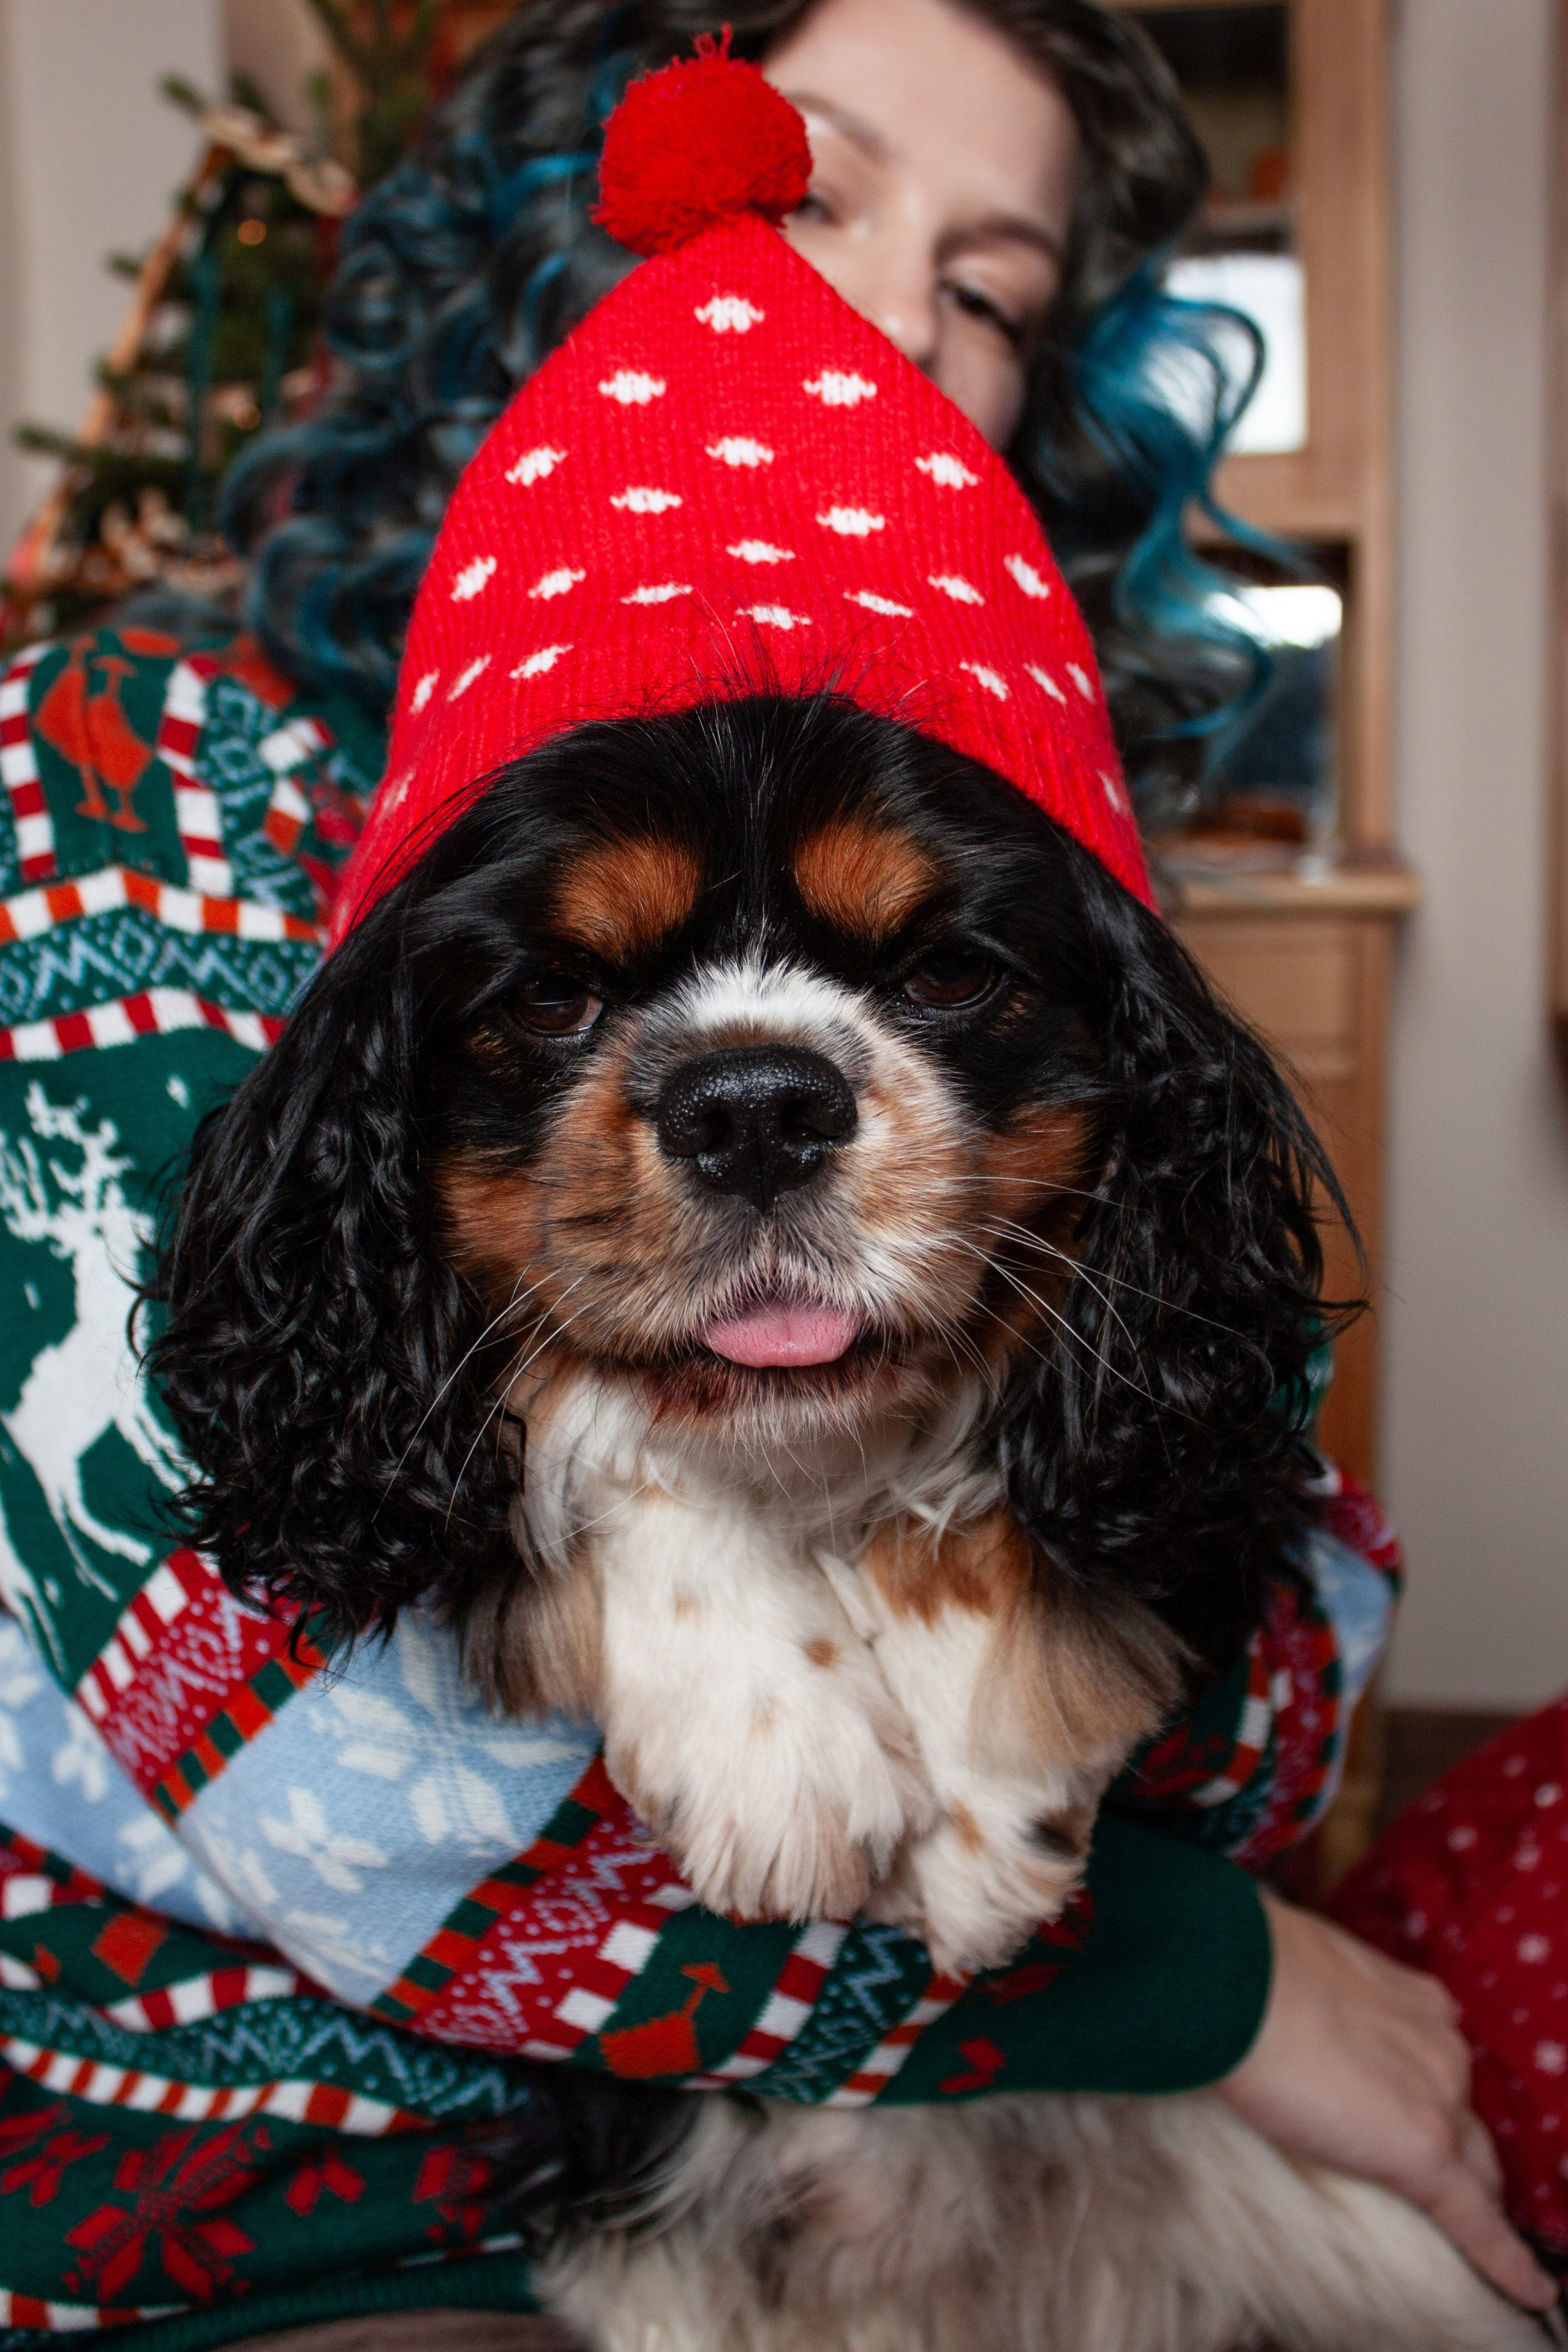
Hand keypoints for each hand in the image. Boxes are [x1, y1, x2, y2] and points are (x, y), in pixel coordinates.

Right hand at [1220, 1891, 1558, 2311]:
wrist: (1240, 1984)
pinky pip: (1477, 2219)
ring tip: (1467, 2226)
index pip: (1442, 2064)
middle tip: (1432, 2172)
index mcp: (1418, 2002)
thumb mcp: (1310, 1971)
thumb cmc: (1253, 1968)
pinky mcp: (1426, 2153)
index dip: (1433, 2094)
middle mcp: (1443, 2046)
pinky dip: (1506, 2259)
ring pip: (1475, 2166)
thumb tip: (1288, 2012)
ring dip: (1467, 2190)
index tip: (1416, 2108)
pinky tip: (1528, 2289)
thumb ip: (1327, 2000)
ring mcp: (1440, 2099)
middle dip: (1457, 2145)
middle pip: (1467, 2118)